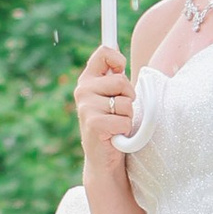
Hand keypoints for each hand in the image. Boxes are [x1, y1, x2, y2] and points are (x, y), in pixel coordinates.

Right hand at [72, 41, 137, 159]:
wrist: (104, 160)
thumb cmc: (114, 126)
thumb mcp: (114, 98)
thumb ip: (115, 79)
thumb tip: (120, 56)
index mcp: (88, 80)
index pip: (104, 53)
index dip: (118, 59)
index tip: (122, 69)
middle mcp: (83, 90)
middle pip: (121, 80)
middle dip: (129, 98)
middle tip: (119, 112)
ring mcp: (86, 106)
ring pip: (125, 102)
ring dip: (128, 116)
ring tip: (117, 125)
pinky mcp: (93, 123)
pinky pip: (123, 119)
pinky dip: (125, 130)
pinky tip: (115, 136)